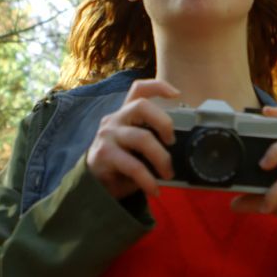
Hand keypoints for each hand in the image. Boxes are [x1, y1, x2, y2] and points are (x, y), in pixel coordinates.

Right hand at [86, 79, 179, 199]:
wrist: (93, 186)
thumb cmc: (122, 164)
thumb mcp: (137, 148)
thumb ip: (153, 139)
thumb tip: (183, 147)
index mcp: (126, 114)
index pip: (139, 90)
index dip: (158, 86)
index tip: (176, 94)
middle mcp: (115, 119)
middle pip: (142, 106)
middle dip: (164, 122)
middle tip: (173, 142)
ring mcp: (108, 135)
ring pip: (142, 138)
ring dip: (161, 158)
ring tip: (168, 173)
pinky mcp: (104, 155)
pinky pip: (133, 166)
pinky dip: (148, 180)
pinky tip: (154, 190)